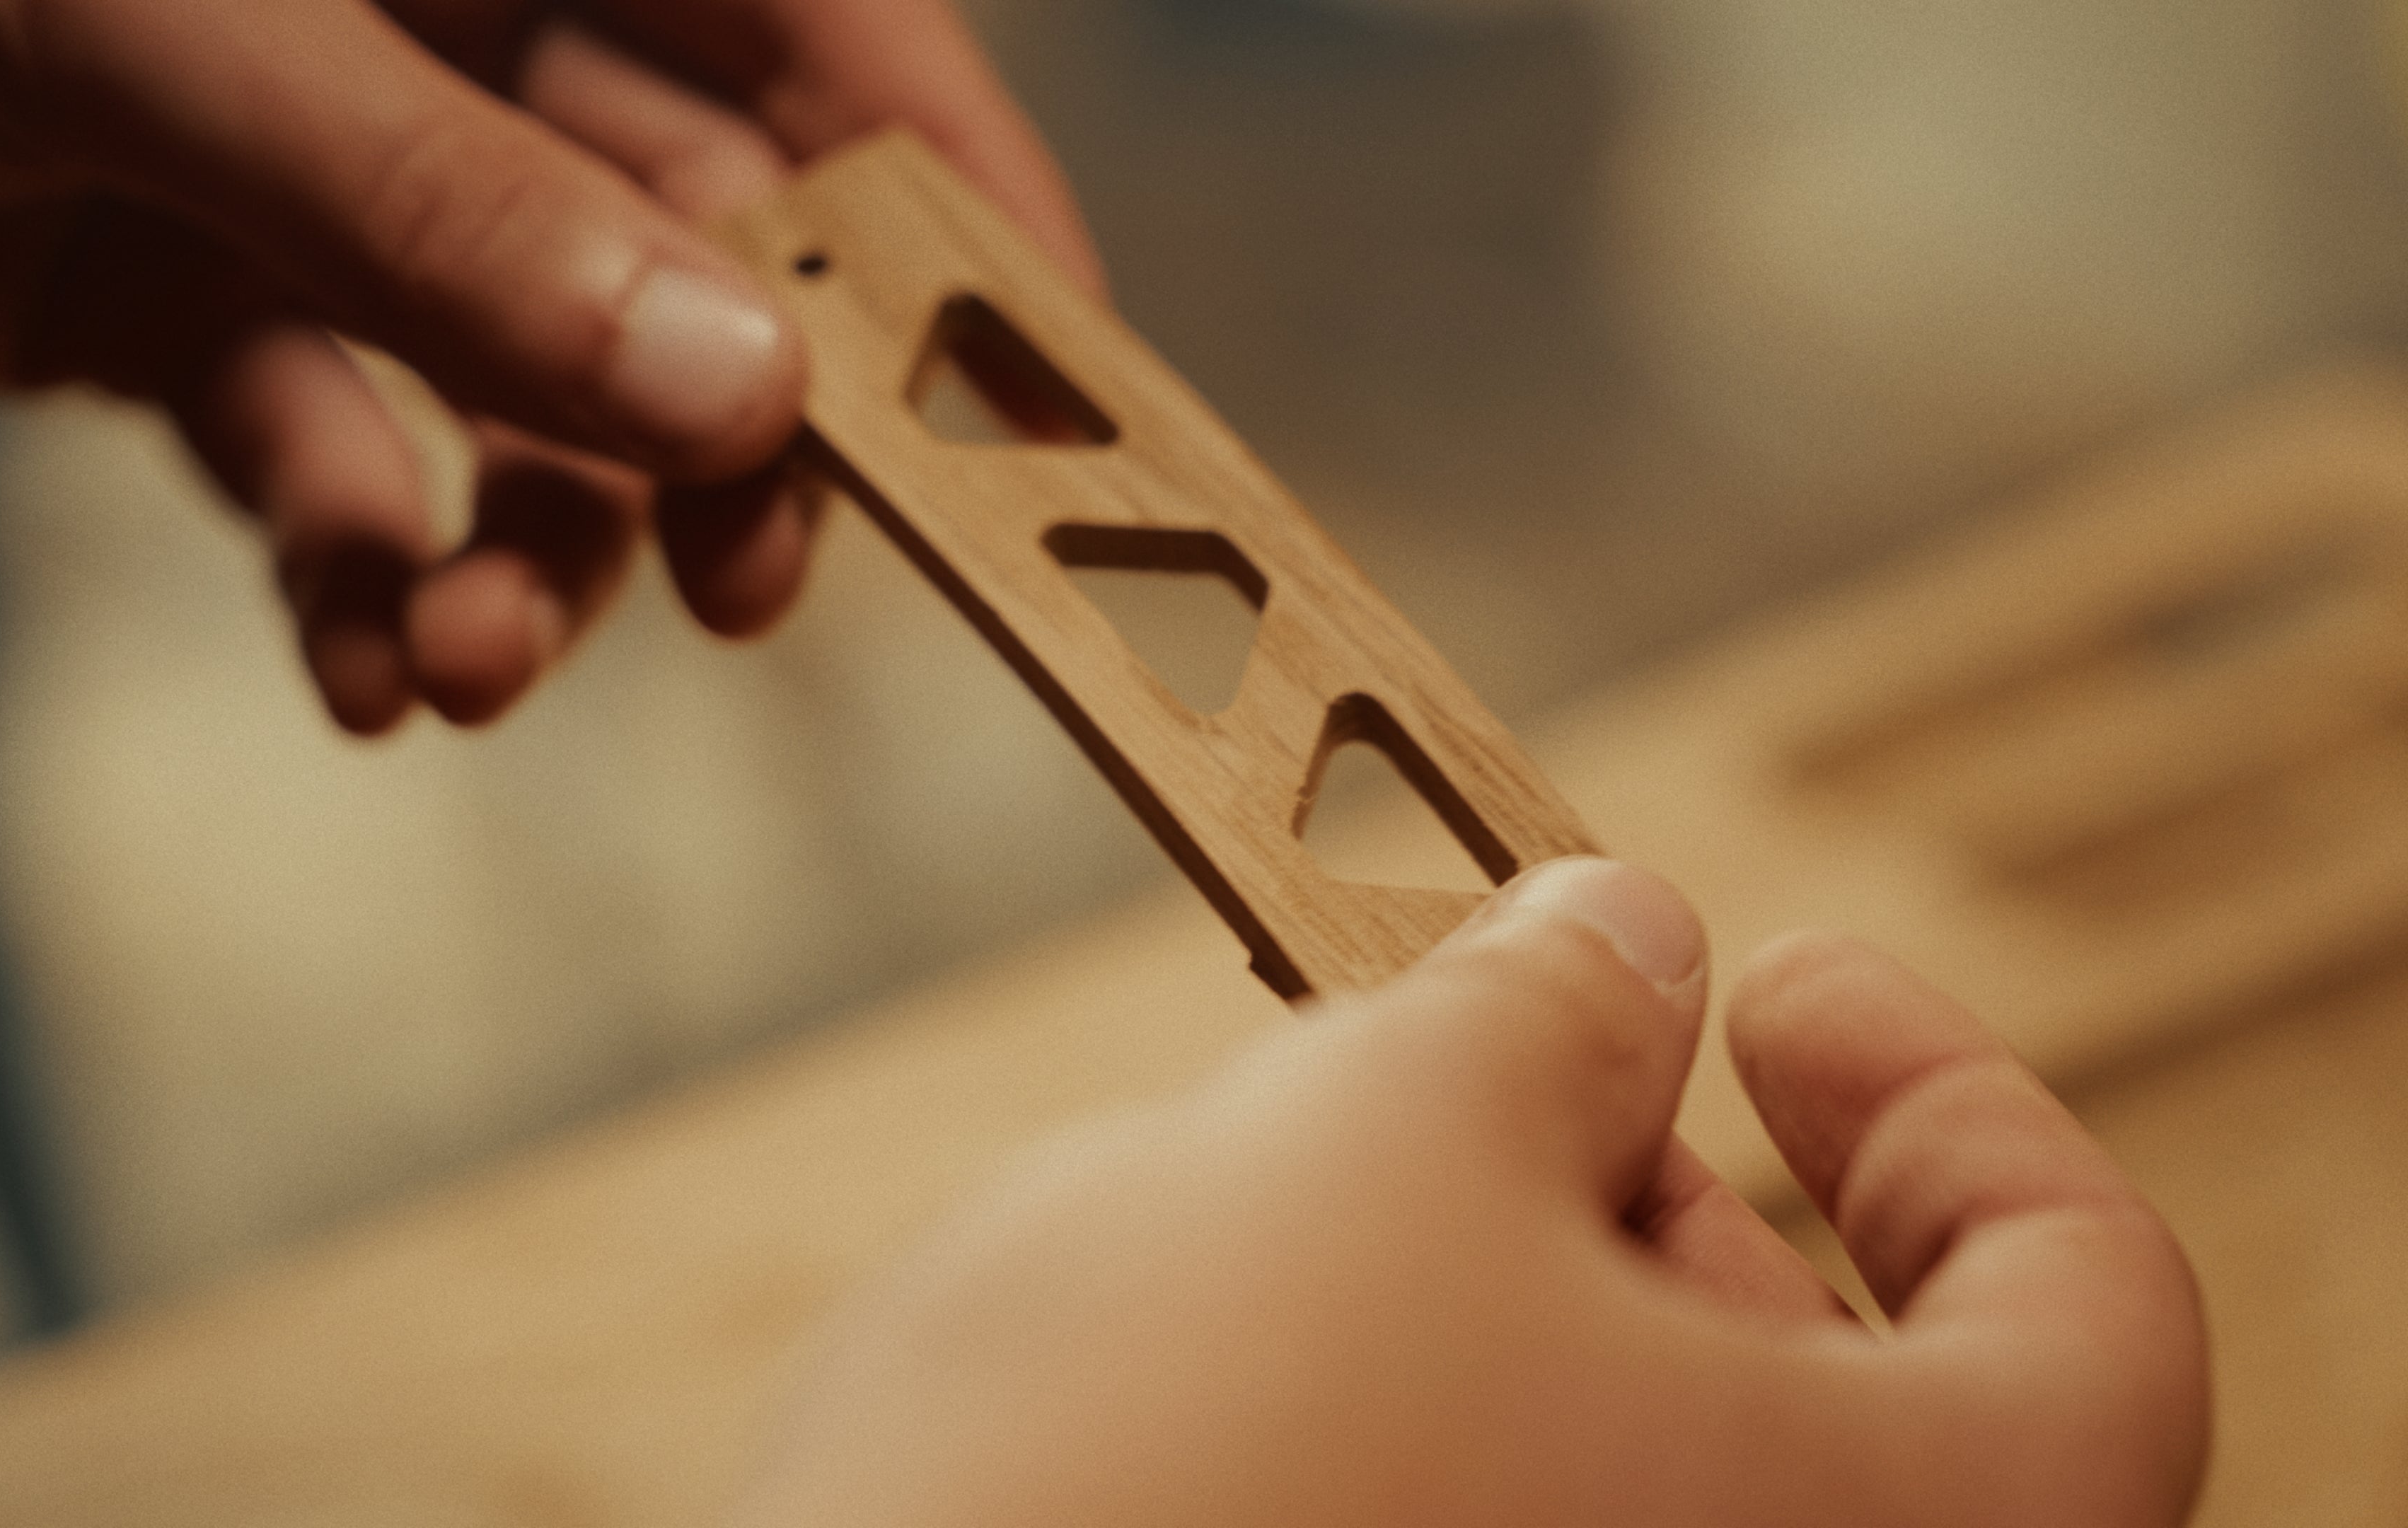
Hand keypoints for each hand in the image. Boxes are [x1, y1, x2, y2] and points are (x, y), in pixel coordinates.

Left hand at [0, 0, 1096, 730]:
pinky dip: (357, 574)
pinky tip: (353, 664)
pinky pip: (333, 463)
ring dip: (527, 550)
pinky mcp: (174, 301)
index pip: (804, 22)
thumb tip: (748, 396)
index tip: (1039, 395)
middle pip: (684, 236)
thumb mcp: (149, 25)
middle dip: (715, 433)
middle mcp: (426, 15)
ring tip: (460, 662)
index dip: (943, 196)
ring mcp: (306, 167)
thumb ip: (441, 208)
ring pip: (516, 387)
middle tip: (744, 593)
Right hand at [729, 858, 2209, 1526]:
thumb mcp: (1377, 1134)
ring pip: (1613, 1469)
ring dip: (1485, 1293)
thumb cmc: (1156, 1474)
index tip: (1774, 985)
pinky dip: (1394, 1414)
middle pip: (1823, 1396)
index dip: (1948, 1106)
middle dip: (1650, 1184)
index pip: (2084, 1317)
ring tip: (1276, 1201)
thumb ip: (1546, 1011)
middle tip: (1470, 1061)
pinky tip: (1203, 1341)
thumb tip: (1618, 946)